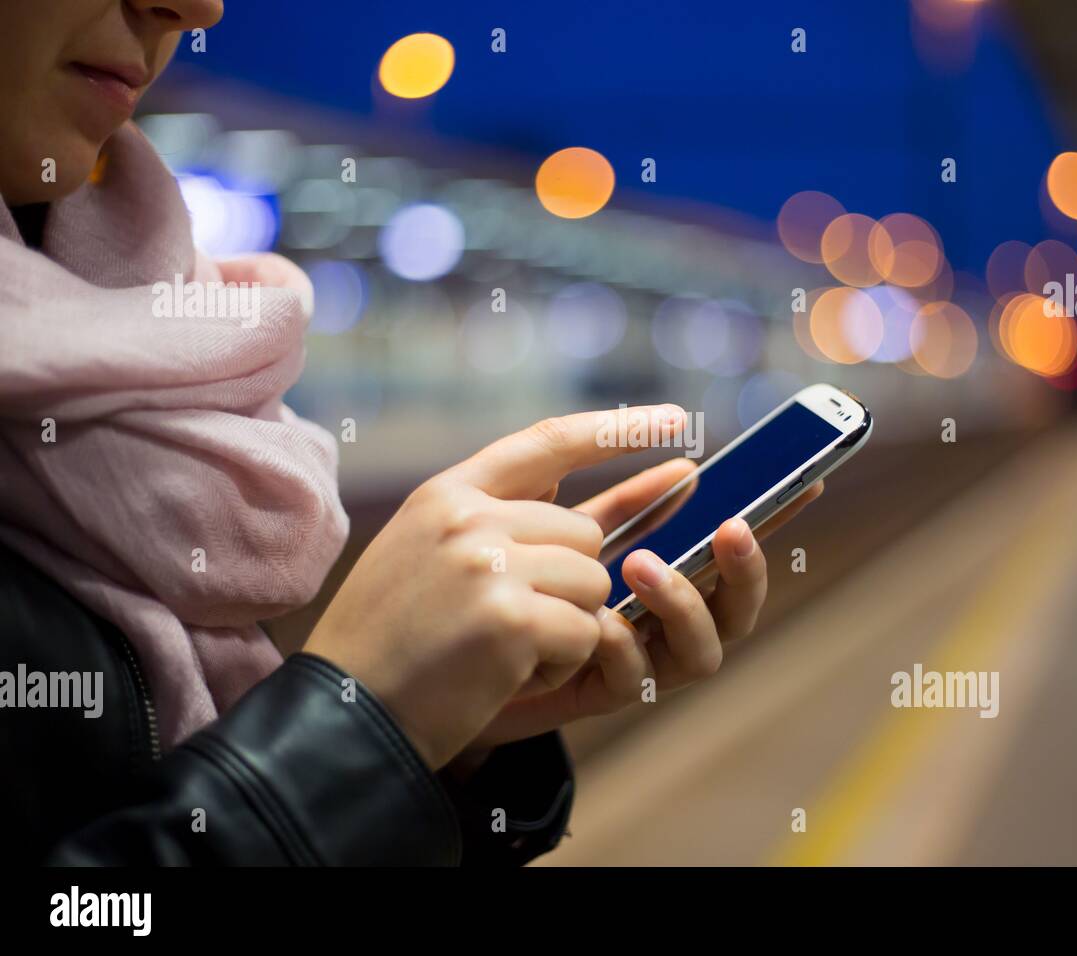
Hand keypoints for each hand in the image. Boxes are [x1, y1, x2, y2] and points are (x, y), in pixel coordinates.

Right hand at [303, 405, 686, 769]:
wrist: (341, 717)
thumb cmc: (388, 643)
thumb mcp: (423, 554)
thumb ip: (493, 519)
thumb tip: (577, 499)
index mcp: (447, 494)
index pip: (547, 441)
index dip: (616, 430)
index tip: (676, 418)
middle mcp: (468, 516)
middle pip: (585, 534)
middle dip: (569, 586)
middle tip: (504, 626)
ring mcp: (489, 562)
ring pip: (594, 583)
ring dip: (565, 628)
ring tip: (499, 651)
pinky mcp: (511, 617)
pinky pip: (586, 632)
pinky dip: (560, 665)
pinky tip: (503, 674)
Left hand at [460, 458, 822, 750]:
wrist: (428, 648)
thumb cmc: (489, 572)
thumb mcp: (540, 509)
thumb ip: (598, 475)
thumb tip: (668, 426)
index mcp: (660, 563)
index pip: (727, 539)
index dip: (772, 512)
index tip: (807, 479)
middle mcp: (660, 616)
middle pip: (737, 602)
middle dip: (745, 567)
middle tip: (730, 528)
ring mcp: (638, 658)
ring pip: (702, 649)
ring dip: (685, 604)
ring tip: (643, 564)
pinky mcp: (599, 694)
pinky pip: (636, 678)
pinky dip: (625, 645)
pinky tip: (599, 621)